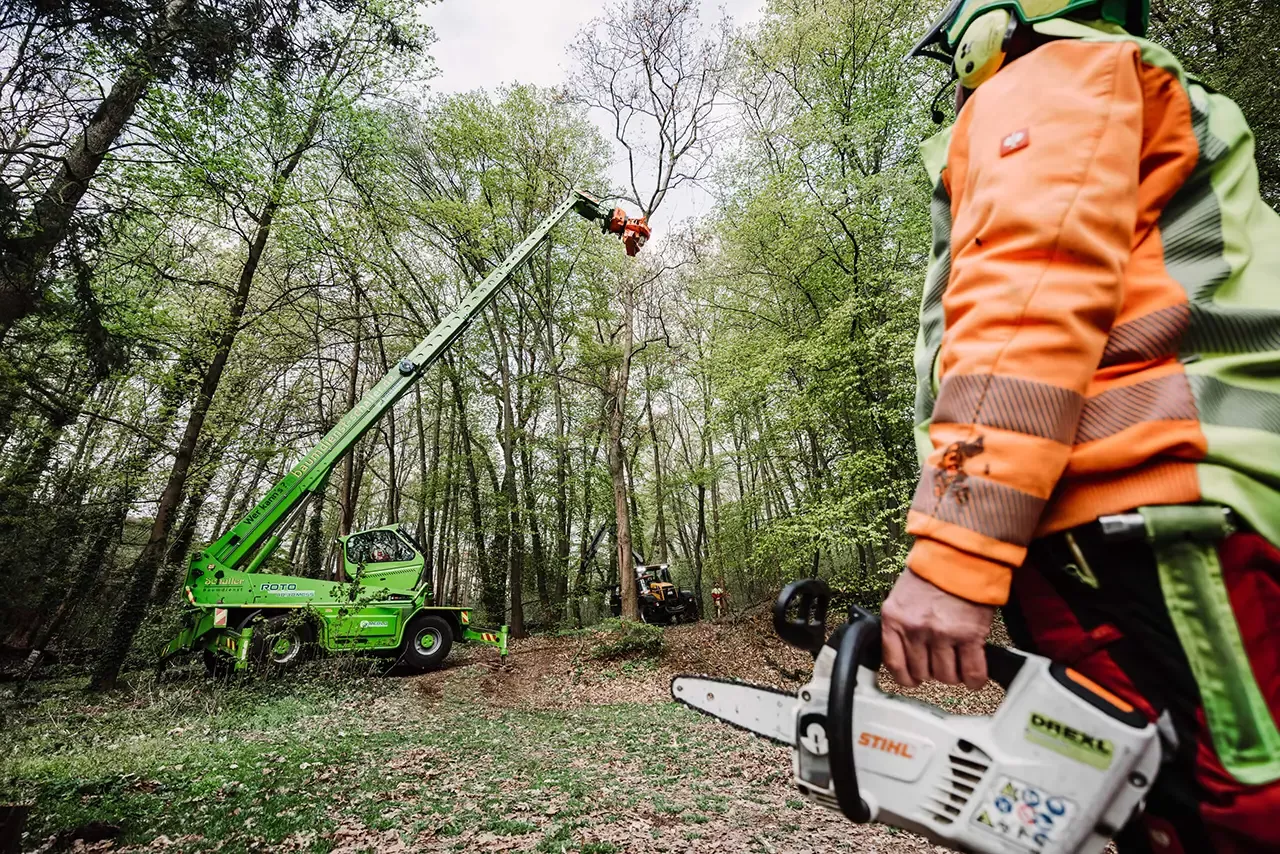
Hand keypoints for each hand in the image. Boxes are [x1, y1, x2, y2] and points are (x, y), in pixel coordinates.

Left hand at [880, 568, 994, 690]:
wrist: (959, 555)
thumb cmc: (933, 572)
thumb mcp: (902, 596)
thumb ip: (900, 623)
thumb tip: (903, 650)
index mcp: (894, 619)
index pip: (894, 663)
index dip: (905, 677)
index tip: (912, 679)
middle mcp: (916, 629)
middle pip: (922, 673)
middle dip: (931, 673)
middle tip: (938, 664)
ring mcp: (942, 634)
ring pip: (946, 676)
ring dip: (953, 675)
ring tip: (957, 664)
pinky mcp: (969, 636)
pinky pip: (971, 671)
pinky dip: (974, 679)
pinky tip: (974, 677)